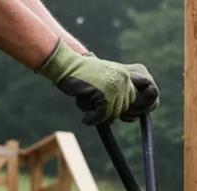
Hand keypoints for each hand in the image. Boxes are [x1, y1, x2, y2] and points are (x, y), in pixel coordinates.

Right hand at [37, 41, 158, 124]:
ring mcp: (115, 86)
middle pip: (123, 108)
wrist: (65, 64)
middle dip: (109, 113)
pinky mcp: (105, 94)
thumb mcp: (104, 81)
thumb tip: (132, 116)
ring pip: (113, 113)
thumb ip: (117, 93)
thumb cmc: (80, 76)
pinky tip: (86, 118)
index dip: (121, 110)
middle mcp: (123, 80)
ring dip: (100, 117)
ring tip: (88, 113)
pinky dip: (93, 119)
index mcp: (125, 76)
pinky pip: (103, 115)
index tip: (111, 115)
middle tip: (94, 113)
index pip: (132, 100)